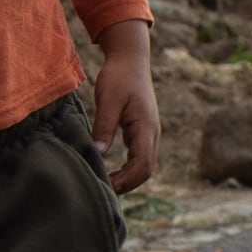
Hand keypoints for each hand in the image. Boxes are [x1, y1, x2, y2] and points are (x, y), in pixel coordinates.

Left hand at [90, 22, 159, 192]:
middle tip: (103, 191)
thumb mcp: (108, 99)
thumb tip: (99, 152)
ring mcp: (149, 133)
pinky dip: (128, 168)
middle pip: (146, 170)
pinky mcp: (142, 131)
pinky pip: (140, 157)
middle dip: (127, 184)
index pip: (142, 165)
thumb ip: (104, 125)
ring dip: (128, 178)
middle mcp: (152, 133)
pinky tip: (110, 171)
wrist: (131, 59)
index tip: (106, 187)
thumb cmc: (119, 76)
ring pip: (144, 165)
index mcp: (146, 127)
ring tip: (105, 185)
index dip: (126, 181)